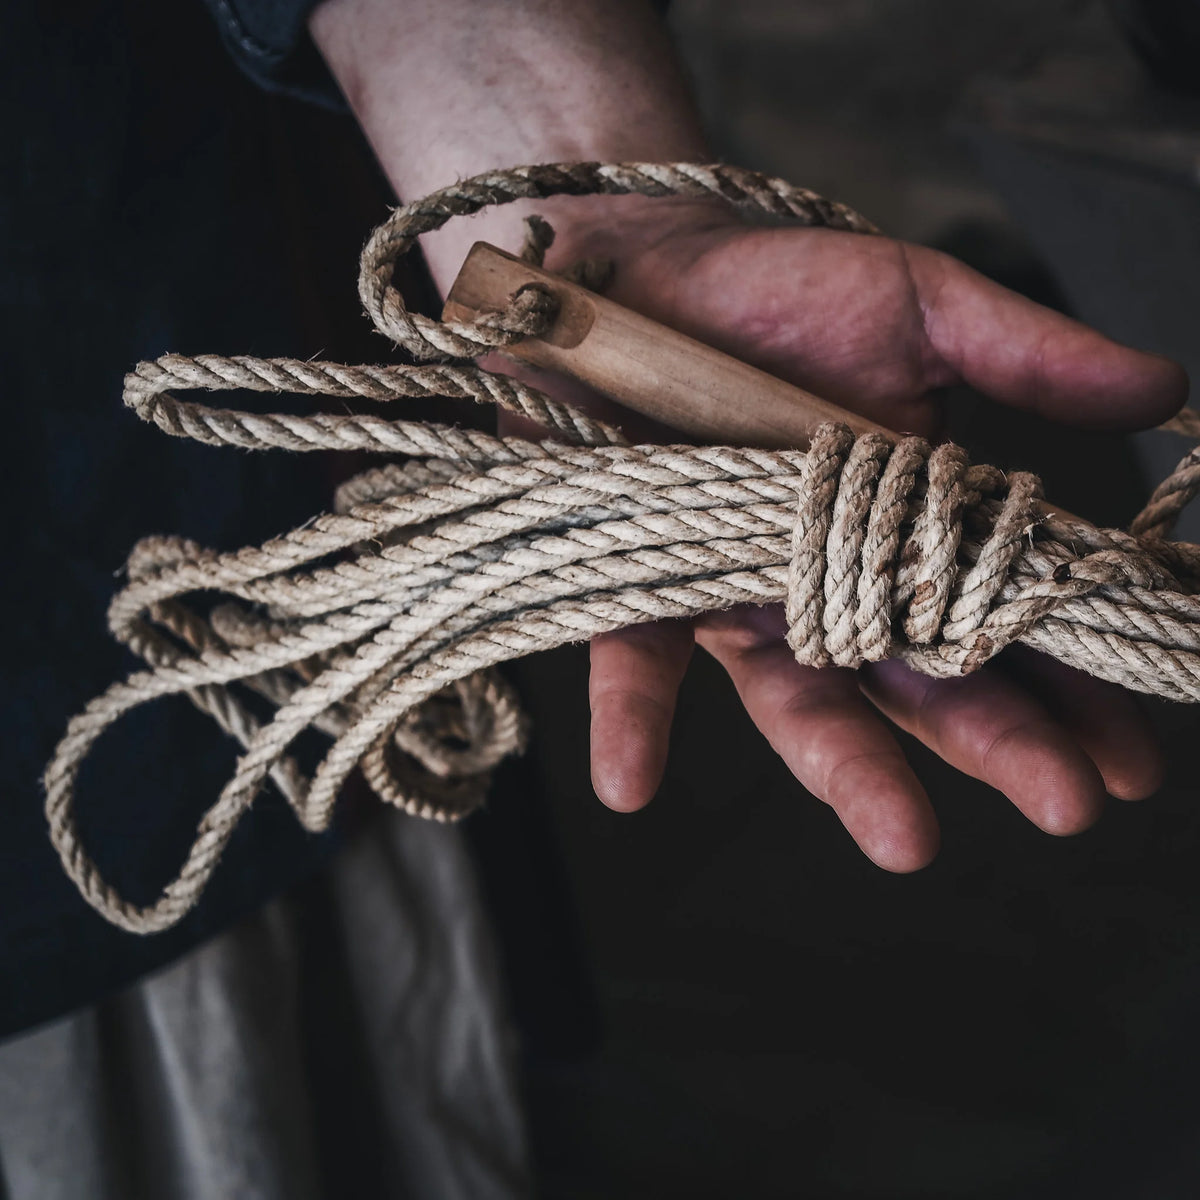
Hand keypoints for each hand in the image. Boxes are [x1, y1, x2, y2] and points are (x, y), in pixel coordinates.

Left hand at [507, 201, 1186, 870]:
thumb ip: (1023, 356)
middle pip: (916, 688)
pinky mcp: (638, 587)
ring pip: (797, 702)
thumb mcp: (917, 308)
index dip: (1068, 695)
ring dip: (847, 772)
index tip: (1131, 760)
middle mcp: (825, 589)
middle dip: (994, 746)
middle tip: (1067, 804)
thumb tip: (1162, 388)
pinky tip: (628, 786)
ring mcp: (735, 599)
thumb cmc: (781, 287)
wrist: (644, 271)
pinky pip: (633, 664)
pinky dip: (634, 724)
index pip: (1000, 629)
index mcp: (905, 536)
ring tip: (907, 841)